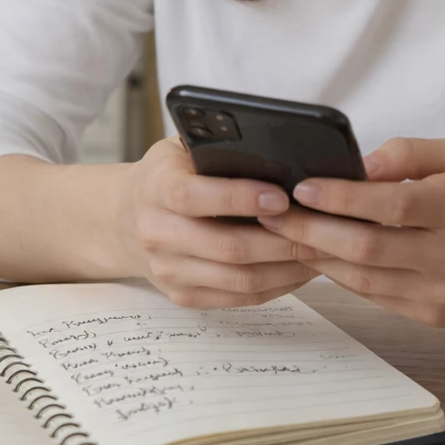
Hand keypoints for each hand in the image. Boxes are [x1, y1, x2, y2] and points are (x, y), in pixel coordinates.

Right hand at [119, 137, 323, 308]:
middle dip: (282, 240)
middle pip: (227, 247)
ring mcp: (169, 271)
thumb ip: (217, 147)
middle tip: (322, 229)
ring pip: (239, 279)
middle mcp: (157, 234)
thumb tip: (279, 150)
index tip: (282, 196)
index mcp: (156, 189)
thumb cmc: (167, 176)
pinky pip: (240, 298)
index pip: (194, 197)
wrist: (121, 220)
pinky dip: (278, 286)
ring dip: (287, 267)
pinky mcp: (184, 296)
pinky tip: (301, 269)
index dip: (239, 198)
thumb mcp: (181, 150)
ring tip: (321, 251)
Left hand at [259, 137, 444, 326]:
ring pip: (363, 278)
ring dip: (317, 256)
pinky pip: (374, 297)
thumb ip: (411, 152)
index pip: (391, 203)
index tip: (301, 186)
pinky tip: (318, 257)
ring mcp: (440, 290)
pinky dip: (341, 277)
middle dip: (310, 230)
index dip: (341, 197)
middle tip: (270, 214)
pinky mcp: (433, 316)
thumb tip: (362, 163)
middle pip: (367, 247)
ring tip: (282, 235)